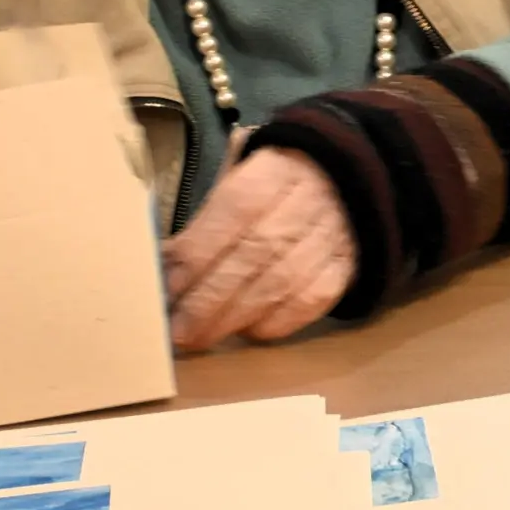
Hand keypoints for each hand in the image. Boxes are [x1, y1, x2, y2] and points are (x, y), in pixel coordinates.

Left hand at [161, 147, 356, 349]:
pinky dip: (276, 322)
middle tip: (175, 330)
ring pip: (280, 284)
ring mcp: (331, 238)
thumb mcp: (239, 172)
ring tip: (199, 338)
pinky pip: (309, 303)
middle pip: (255, 255)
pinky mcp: (344, 270)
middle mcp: (308, 203)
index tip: (167, 286)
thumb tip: (162, 259)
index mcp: (275, 171)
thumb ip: (206, 213)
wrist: (346, 182)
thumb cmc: (273, 182)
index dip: (199, 252)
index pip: (234, 211)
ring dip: (234, 317)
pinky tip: (246, 331)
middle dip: (209, 298)